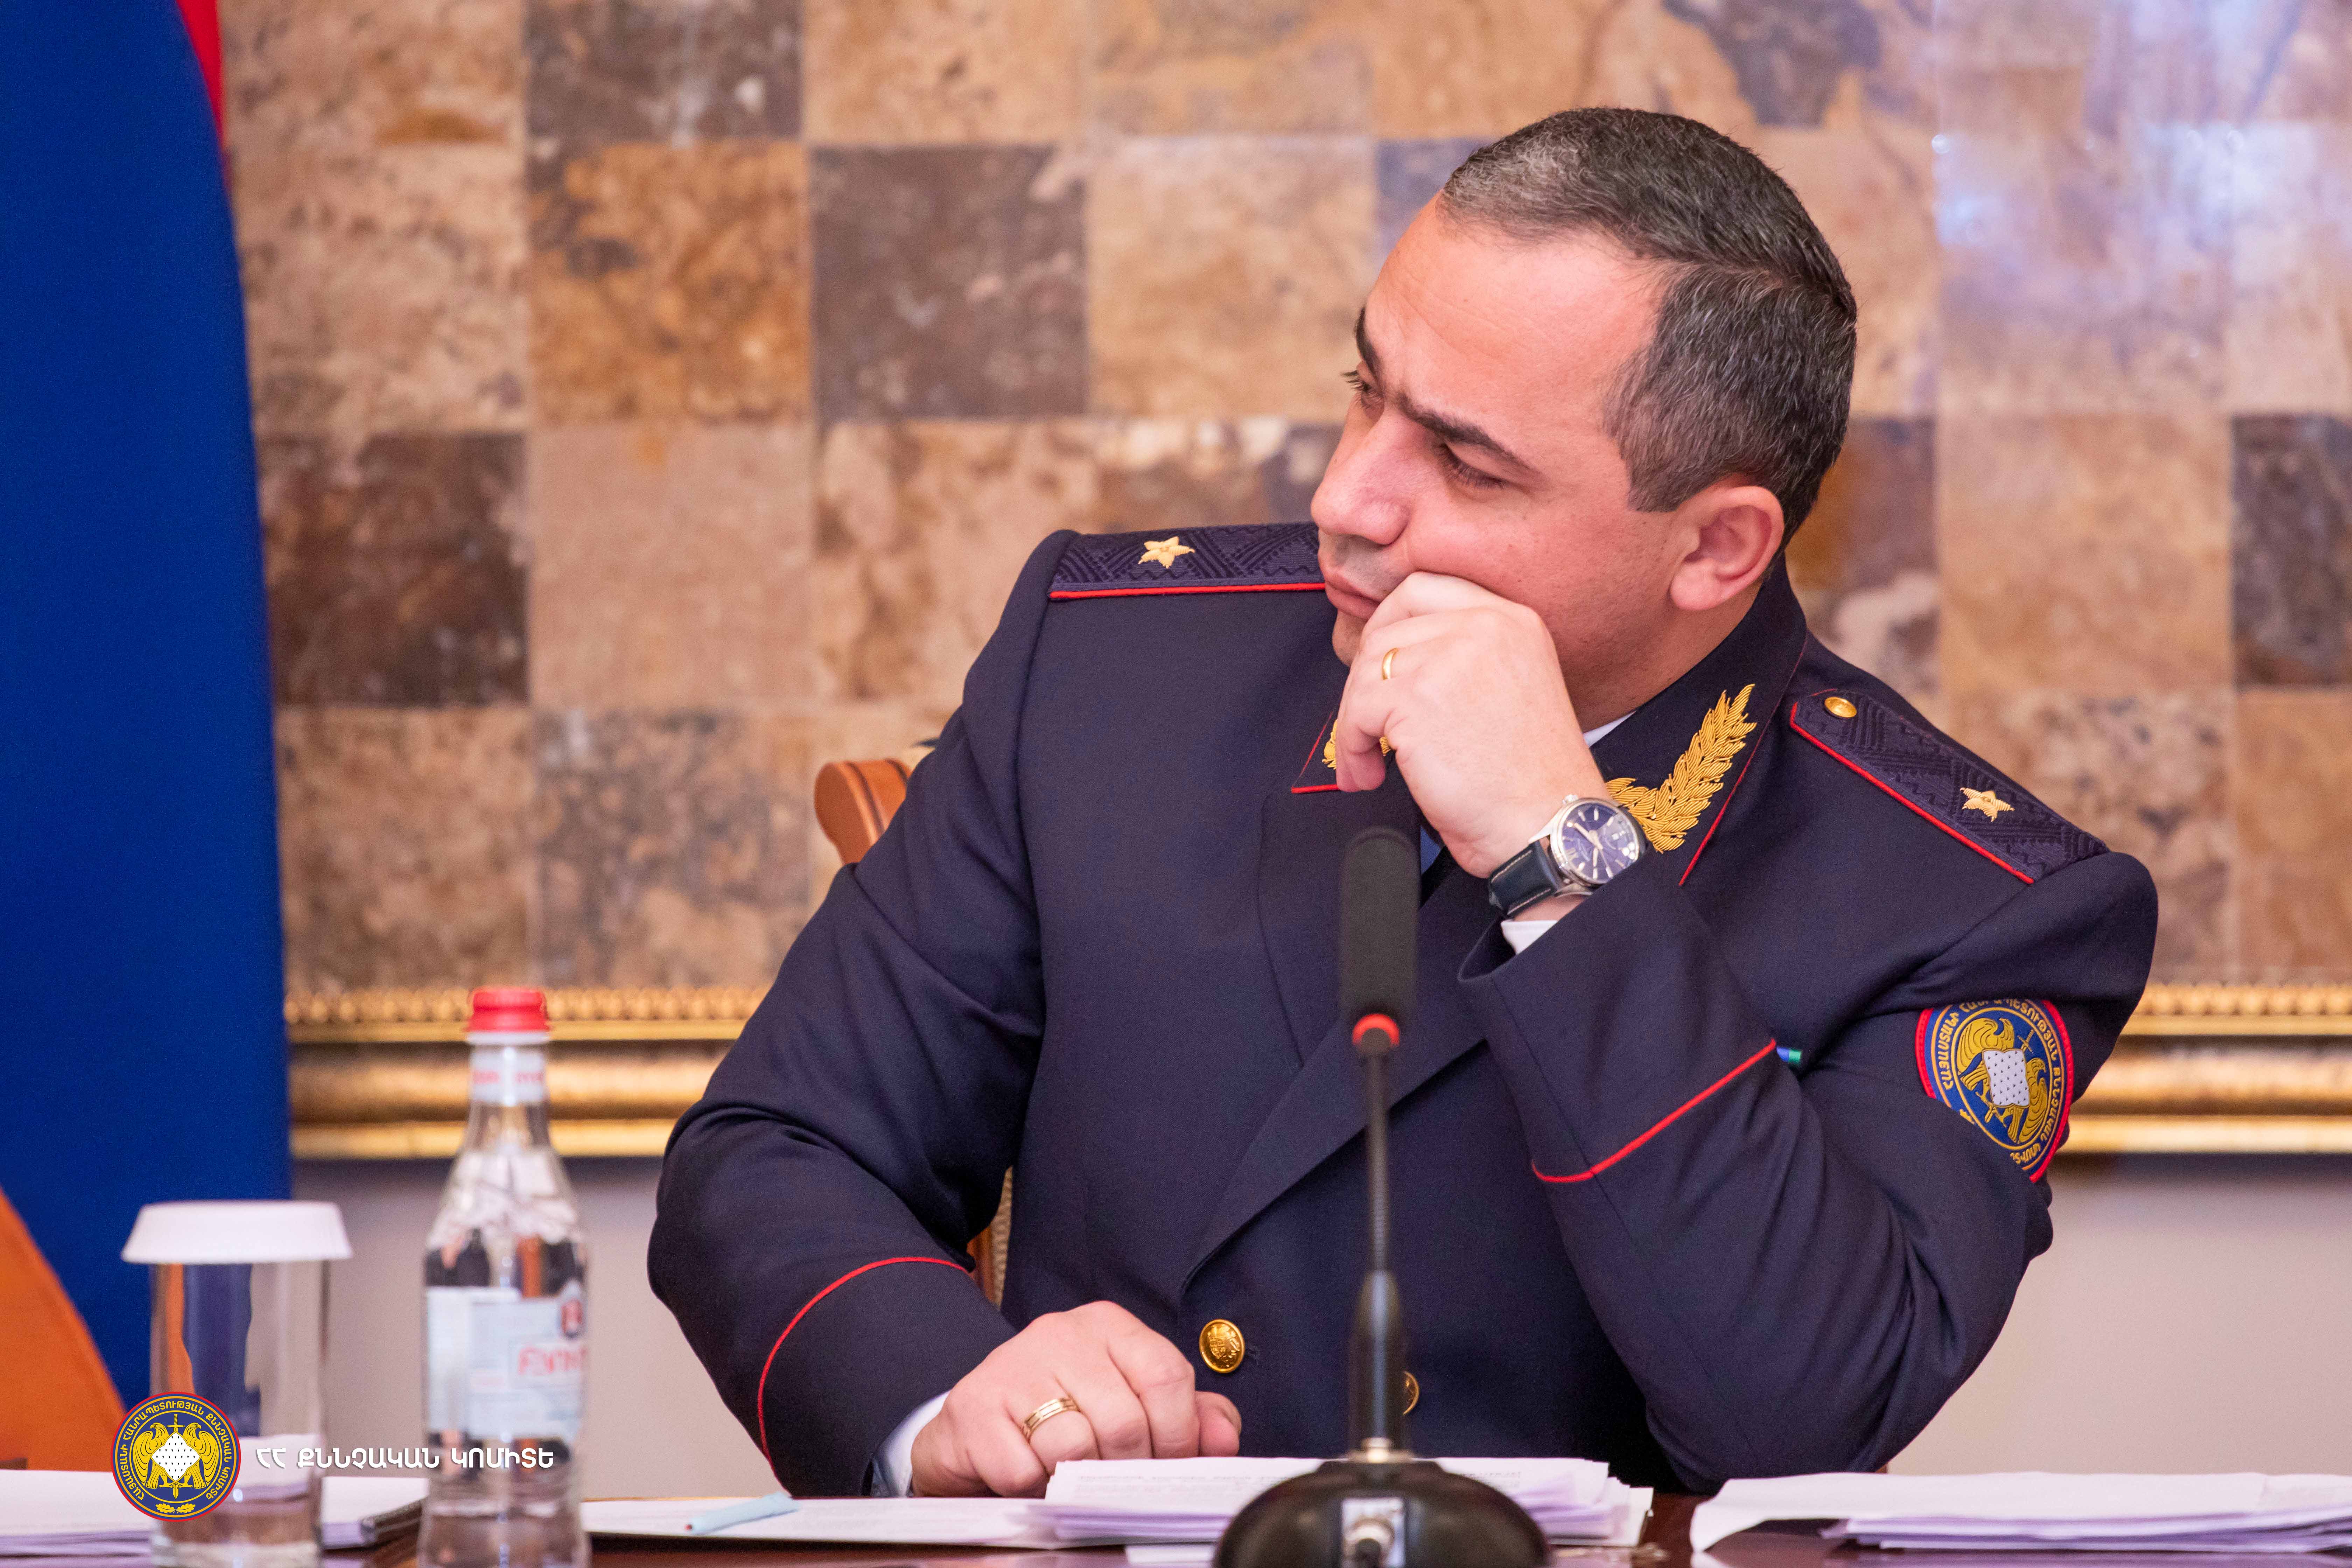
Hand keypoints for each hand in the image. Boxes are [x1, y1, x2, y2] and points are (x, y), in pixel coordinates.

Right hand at [908, 1301, 1243, 1496]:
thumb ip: (1189, 1416)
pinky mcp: (975, 1405)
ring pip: (1074, 1446)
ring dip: (1077, 1478)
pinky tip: (1029, 1472)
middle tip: (1115, 1479)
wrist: (976, 1426)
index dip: (1178, 1434)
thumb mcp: (1133, 1402)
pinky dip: (1033, 1487)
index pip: (1166, 1376)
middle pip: (1125, 1421)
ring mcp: (1013, 1365)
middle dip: (1128, 1467)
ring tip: (1070, 1473)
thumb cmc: (1065, 1414)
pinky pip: (1023, 1469)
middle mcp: (1061, 1333)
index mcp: (1109, 1325)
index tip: (1169, 1463)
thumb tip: (1223, 1439)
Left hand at [1332, 573, 1609, 879]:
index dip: (1387, 623)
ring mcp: (1449, 657)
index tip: (1377, 662)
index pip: (1422, 589)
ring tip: (1368, 762)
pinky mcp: (1417, 698)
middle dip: (1364, 680)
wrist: (1547, 824)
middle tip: (1365, 721)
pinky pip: (1356, 712)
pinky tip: (1370, 774)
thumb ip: (1463, 656)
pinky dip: (1352, 747)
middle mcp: (1484, 625)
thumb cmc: (1529, 777)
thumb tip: (1394, 655)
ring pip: (1365, 672)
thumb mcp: (1512, 686)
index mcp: (1511, 619)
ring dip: (1354, 722)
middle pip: (1386, 631)